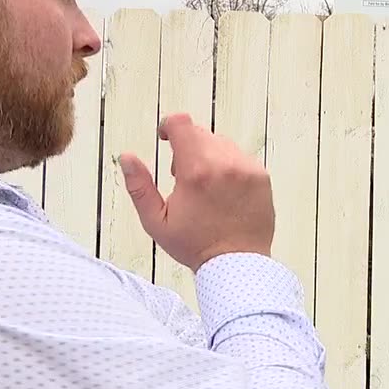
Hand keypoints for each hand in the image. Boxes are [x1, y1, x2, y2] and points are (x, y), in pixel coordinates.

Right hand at [118, 113, 274, 270]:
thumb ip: (139, 186)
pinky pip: (240, 157)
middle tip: (183, 178)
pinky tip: (223, 191)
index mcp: (196, 171)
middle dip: (187, 148)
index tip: (165, 137)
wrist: (236, 263)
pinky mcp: (261, 176)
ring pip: (221, 144)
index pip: (182, 124)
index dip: (169, 126)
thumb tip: (127, 157)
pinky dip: (229, 166)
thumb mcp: (156, 221)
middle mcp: (224, 164)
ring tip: (204, 187)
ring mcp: (246, 168)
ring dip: (209, 156)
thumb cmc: (196, 246)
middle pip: (200, 134)